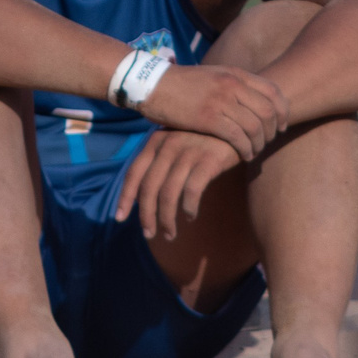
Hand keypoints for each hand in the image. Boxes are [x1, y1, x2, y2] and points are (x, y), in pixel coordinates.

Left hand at [114, 129, 242, 240]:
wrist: (238, 123)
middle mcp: (169, 144)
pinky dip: (188, 208)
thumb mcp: (176, 143)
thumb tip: (141, 198)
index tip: (119, 218)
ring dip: (167, 219)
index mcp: (156, 140)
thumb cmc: (204, 138)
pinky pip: (192, 191)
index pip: (134, 172)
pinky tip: (190, 216)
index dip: (125, 197)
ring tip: (170, 234)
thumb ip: (159, 163)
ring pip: (169, 193)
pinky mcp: (209, 159)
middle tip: (149, 234)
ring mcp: (189, 150)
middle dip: (147, 215)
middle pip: (149, 187)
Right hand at [133, 61, 289, 161]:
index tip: (282, 125)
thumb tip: (253, 99)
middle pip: (268, 111)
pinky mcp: (208, 118)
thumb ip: (234, 84)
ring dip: (259, 143)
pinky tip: (244, 155)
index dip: (283, 110)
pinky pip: (238, 137)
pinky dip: (245, 149)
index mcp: (235, 73)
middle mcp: (232, 85)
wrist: (154, 85)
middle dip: (273, 130)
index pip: (273, 91)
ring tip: (255, 152)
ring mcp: (221, 101)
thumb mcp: (214, 76)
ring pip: (255, 126)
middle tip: (269, 141)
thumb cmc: (183, 83)